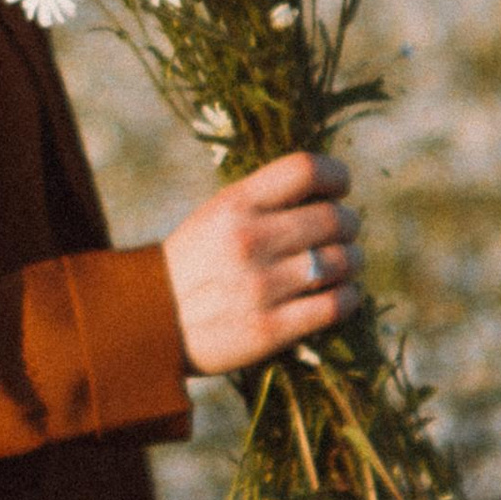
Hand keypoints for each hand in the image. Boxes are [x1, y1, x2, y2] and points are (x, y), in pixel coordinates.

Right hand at [160, 152, 361, 377]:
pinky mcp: (269, 329)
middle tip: (345, 233)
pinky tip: (342, 296)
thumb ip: (262, 203)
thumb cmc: (191, 265)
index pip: (305, 169)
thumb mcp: (214, 217)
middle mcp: (249, 240)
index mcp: (234, 205)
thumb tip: (325, 194)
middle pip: (334, 218)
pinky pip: (335, 306)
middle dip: (349, 224)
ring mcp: (261, 286)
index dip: (336, 174)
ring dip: (352, 261)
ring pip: (342, 262)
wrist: (148, 324)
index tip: (340, 187)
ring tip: (346, 265)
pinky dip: (348, 298)